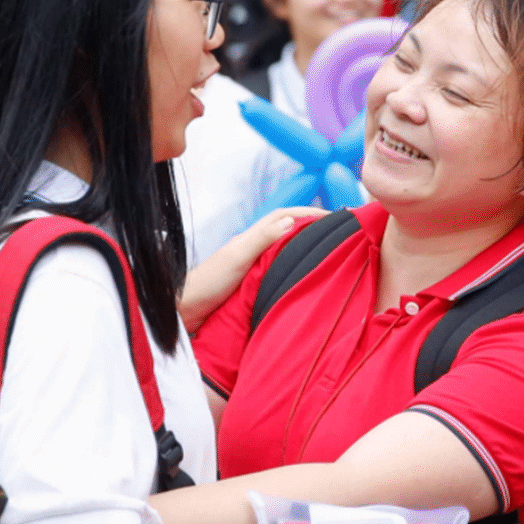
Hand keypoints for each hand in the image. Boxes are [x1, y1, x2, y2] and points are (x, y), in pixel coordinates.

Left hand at [179, 207, 324, 332]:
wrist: (184, 310)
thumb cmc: (208, 284)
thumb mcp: (237, 258)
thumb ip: (262, 239)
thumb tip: (291, 220)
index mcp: (250, 238)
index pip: (284, 217)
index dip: (307, 212)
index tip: (334, 215)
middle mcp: (251, 248)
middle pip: (285, 230)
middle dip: (311, 227)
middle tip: (338, 232)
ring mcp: (249, 266)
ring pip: (282, 250)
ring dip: (303, 247)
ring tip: (328, 253)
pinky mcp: (248, 285)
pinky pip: (276, 269)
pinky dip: (292, 267)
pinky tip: (302, 277)